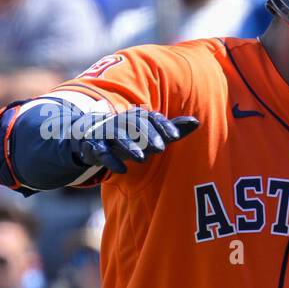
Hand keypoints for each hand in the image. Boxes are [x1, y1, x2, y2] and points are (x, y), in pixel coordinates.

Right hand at [70, 108, 198, 173]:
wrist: (92, 135)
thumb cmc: (130, 136)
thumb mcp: (152, 133)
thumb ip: (173, 129)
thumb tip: (196, 122)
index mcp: (137, 117)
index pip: (151, 118)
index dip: (163, 125)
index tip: (175, 135)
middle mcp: (122, 121)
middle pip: (135, 124)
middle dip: (147, 135)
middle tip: (161, 148)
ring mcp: (106, 132)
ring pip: (117, 135)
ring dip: (129, 146)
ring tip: (142, 158)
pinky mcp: (93, 145)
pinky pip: (100, 151)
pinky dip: (110, 160)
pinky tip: (122, 170)